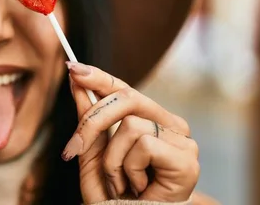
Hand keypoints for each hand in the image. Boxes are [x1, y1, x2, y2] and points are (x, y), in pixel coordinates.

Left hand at [62, 62, 198, 203]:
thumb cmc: (115, 197)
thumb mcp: (92, 153)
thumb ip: (87, 118)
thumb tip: (75, 79)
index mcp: (150, 120)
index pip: (125, 89)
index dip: (99, 77)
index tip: (73, 68)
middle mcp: (170, 125)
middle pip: (128, 97)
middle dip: (92, 121)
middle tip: (73, 148)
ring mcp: (182, 141)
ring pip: (131, 124)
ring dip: (112, 160)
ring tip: (119, 182)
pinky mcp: (186, 160)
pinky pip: (144, 144)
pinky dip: (129, 169)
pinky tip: (138, 187)